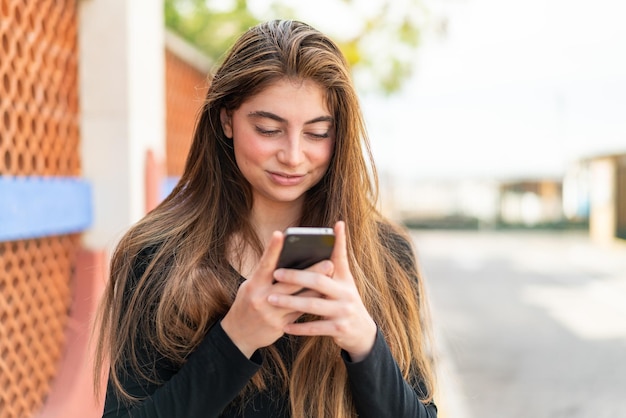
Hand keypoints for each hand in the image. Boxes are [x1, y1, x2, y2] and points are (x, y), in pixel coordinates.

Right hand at [221, 231, 332, 357]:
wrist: (238, 335)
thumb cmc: (247, 303)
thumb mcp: (251, 286)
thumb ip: (267, 276)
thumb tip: (289, 261)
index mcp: (253, 285)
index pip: (265, 264)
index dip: (272, 249)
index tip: (281, 234)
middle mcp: (261, 298)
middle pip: (290, 283)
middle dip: (310, 272)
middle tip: (328, 262)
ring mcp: (271, 314)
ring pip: (299, 299)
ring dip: (317, 288)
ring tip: (332, 278)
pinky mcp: (279, 325)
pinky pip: (300, 312)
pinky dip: (311, 302)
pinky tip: (324, 295)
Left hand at [269, 221, 376, 361]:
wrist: (362, 332)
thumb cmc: (345, 300)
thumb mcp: (344, 281)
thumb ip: (335, 260)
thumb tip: (334, 228)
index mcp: (345, 279)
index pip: (340, 257)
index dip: (339, 241)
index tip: (336, 226)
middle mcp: (346, 293)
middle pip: (319, 281)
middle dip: (296, 277)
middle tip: (276, 273)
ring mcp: (343, 312)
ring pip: (313, 305)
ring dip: (290, 302)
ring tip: (271, 299)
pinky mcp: (339, 329)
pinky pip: (315, 327)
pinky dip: (299, 327)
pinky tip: (284, 326)